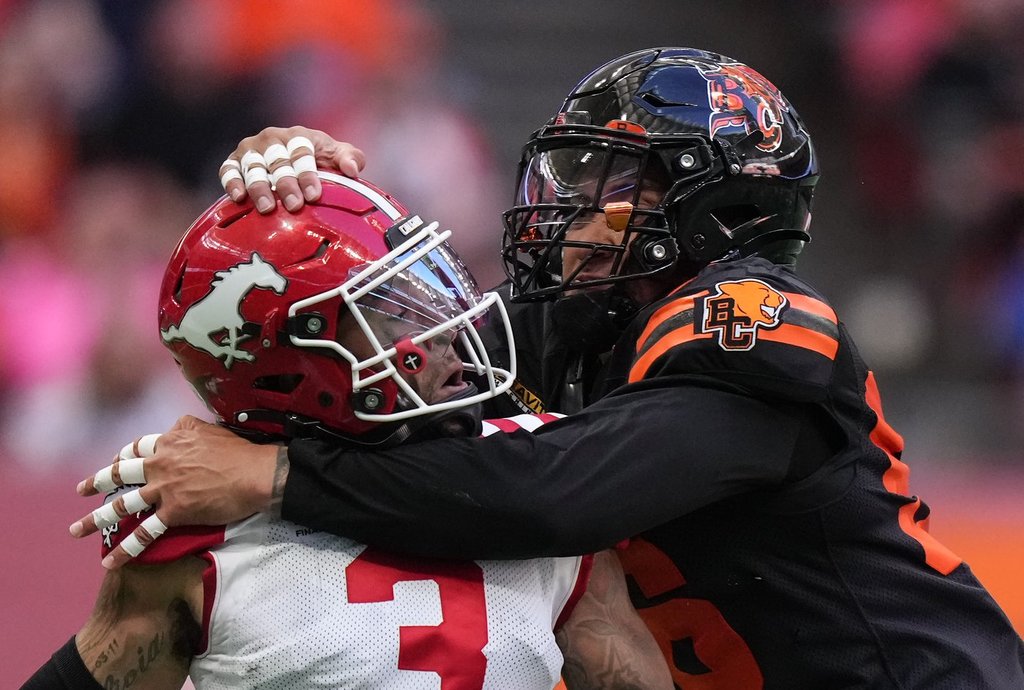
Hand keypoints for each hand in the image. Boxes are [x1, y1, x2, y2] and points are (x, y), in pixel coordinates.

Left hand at [70, 415, 284, 568]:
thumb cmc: (241, 451)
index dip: (125, 455)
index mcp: (171, 440)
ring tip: (76, 530)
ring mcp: (165, 488)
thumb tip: (182, 431)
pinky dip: (125, 549)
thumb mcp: (211, 428)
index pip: (138, 447)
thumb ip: (190, 430)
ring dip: (95, 520)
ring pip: (123, 505)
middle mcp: (162, 463)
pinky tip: (109, 562)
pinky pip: (145, 533)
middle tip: (81, 490)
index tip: (117, 461)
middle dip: (97, 482)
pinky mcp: (175, 512)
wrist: (256, 473)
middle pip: (120, 473)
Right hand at [219, 125, 365, 213]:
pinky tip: (238, 198)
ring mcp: (251, 150)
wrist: (295, 160)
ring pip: (253, 167)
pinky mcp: (234, 161)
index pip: (302, 153)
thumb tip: (353, 169)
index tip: (314, 195)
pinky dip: (232, 182)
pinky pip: (228, 170)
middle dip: (286, 184)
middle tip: (294, 205)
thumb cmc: (320, 159)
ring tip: (267, 208)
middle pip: (278, 162)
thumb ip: (350, 158)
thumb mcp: (337, 155)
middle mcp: (272, 139)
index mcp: (298, 136)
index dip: (307, 174)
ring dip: (259, 187)